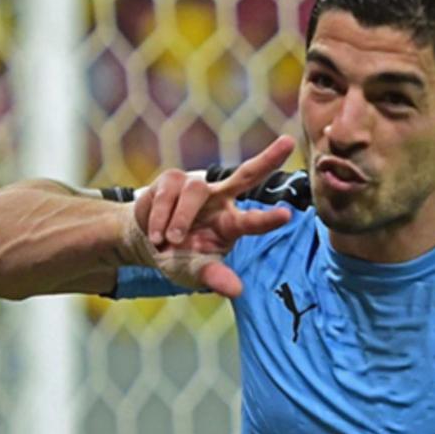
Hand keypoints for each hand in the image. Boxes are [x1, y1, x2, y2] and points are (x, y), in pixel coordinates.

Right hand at [130, 135, 294, 296]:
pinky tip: (156, 235)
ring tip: (167, 242)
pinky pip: (168, 194)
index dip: (268, 219)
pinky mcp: (172, 180)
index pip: (253, 221)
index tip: (288, 215)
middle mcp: (221, 200)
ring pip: (195, 192)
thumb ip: (215, 278)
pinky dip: (160, 219)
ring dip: (180, 220)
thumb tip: (236, 290)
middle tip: (288, 143)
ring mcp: (198, 186)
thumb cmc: (180, 258)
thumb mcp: (195, 272)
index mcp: (231, 225)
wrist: (146, 242)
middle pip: (246, 175)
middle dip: (268, 159)